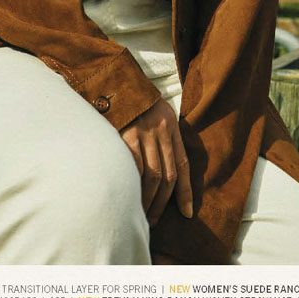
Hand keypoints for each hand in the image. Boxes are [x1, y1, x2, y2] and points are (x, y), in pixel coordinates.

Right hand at [119, 98, 192, 223]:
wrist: (112, 78)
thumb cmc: (132, 99)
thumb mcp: (155, 112)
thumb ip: (161, 135)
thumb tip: (162, 167)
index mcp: (171, 127)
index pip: (182, 165)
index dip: (186, 192)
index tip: (186, 213)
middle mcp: (160, 132)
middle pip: (167, 176)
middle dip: (163, 202)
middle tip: (154, 220)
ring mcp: (143, 135)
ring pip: (152, 176)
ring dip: (149, 199)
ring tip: (143, 215)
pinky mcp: (124, 136)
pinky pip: (133, 167)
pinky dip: (134, 185)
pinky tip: (129, 197)